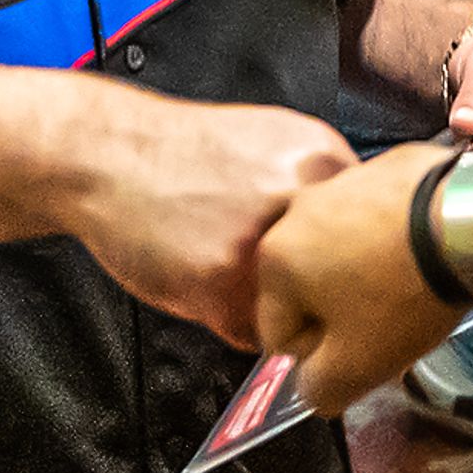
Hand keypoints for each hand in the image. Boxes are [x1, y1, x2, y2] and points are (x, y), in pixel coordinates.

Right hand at [59, 96, 355, 347]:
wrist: (104, 154)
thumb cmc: (183, 153)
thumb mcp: (272, 140)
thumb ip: (320, 183)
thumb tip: (362, 230)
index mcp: (321, 157)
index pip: (368, 231)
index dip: (343, 254)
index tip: (324, 260)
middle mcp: (300, 196)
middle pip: (339, 275)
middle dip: (312, 285)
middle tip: (267, 269)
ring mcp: (263, 241)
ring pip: (298, 308)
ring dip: (271, 306)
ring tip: (223, 265)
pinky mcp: (222, 282)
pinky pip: (253, 332)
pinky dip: (231, 320)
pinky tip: (201, 281)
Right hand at [258, 144, 468, 414]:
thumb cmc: (404, 296)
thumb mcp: (357, 366)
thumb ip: (319, 388)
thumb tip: (311, 385)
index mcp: (275, 259)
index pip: (281, 335)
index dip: (323, 357)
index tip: (367, 350)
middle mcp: (297, 211)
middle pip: (311, 288)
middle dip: (345, 312)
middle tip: (393, 320)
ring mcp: (344, 180)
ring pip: (345, 249)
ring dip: (368, 273)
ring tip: (413, 283)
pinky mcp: (387, 164)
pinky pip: (381, 217)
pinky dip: (396, 236)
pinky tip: (427, 248)